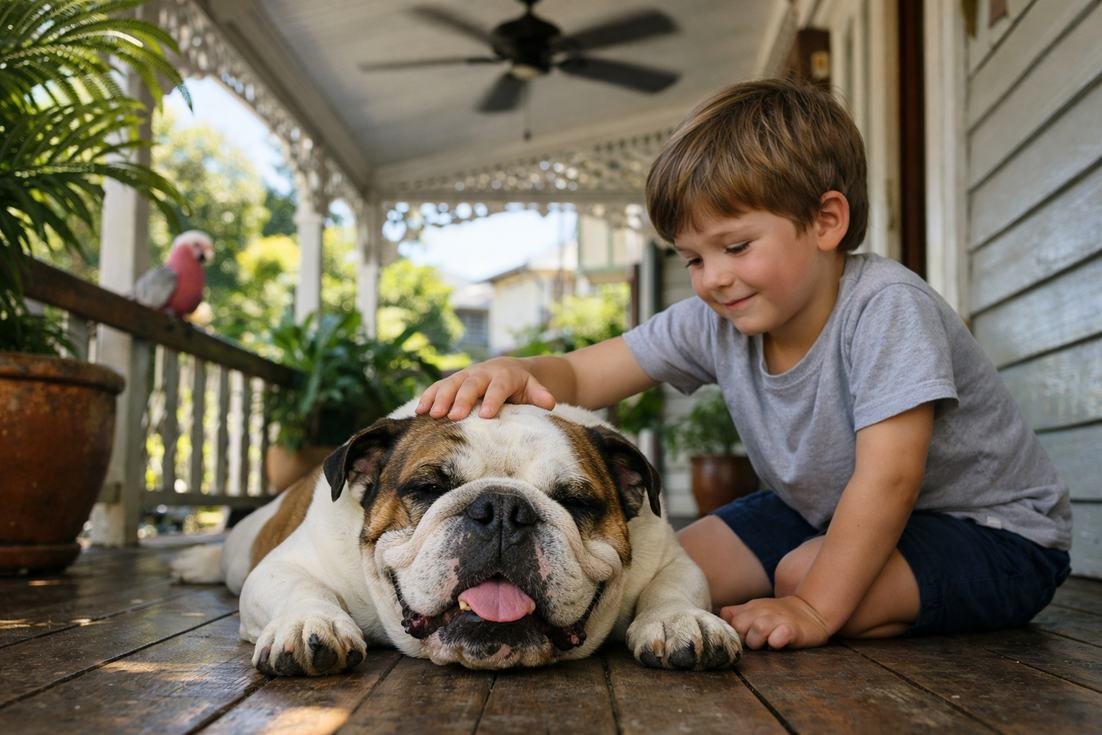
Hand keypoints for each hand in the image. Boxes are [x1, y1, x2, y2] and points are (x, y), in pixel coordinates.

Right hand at [416, 357, 555, 419]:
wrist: (506, 367)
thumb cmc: (520, 384)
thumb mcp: (533, 388)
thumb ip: (540, 395)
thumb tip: (550, 403)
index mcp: (504, 376)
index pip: (498, 388)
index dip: (492, 400)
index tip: (485, 415)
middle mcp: (482, 373)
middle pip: (471, 385)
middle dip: (462, 400)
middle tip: (453, 416)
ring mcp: (465, 376)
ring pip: (451, 384)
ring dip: (440, 398)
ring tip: (432, 414)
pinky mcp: (453, 381)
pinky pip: (438, 387)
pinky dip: (428, 397)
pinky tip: (419, 411)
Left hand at [719, 594, 831, 649]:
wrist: (811, 611)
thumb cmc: (778, 615)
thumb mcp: (755, 610)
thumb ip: (736, 614)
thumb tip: (719, 620)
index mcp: (751, 608)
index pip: (729, 620)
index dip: (733, 632)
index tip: (743, 638)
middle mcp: (763, 611)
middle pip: (739, 625)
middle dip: (744, 638)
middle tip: (756, 642)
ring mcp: (779, 619)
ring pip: (758, 628)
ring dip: (759, 641)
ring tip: (768, 644)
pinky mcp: (794, 630)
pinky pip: (781, 635)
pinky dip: (777, 641)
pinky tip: (779, 643)